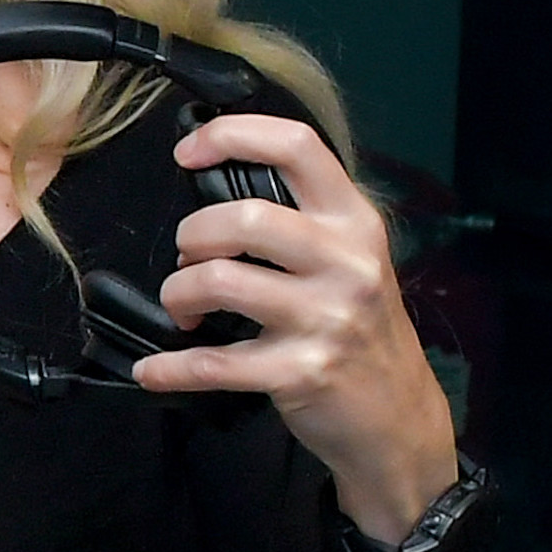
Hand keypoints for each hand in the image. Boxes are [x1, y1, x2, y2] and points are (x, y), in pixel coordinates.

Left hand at [137, 115, 458, 530]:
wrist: (398, 417)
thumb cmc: (359, 328)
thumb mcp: (349, 259)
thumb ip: (298, 220)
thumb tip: (212, 183)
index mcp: (354, 222)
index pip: (298, 146)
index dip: (232, 134)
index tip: (187, 151)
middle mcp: (347, 262)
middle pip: (244, 217)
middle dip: (192, 235)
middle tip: (189, 258)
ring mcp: (327, 318)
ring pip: (218, 281)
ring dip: (177, 293)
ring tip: (183, 308)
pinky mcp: (302, 371)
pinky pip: (212, 362)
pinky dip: (170, 367)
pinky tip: (154, 369)